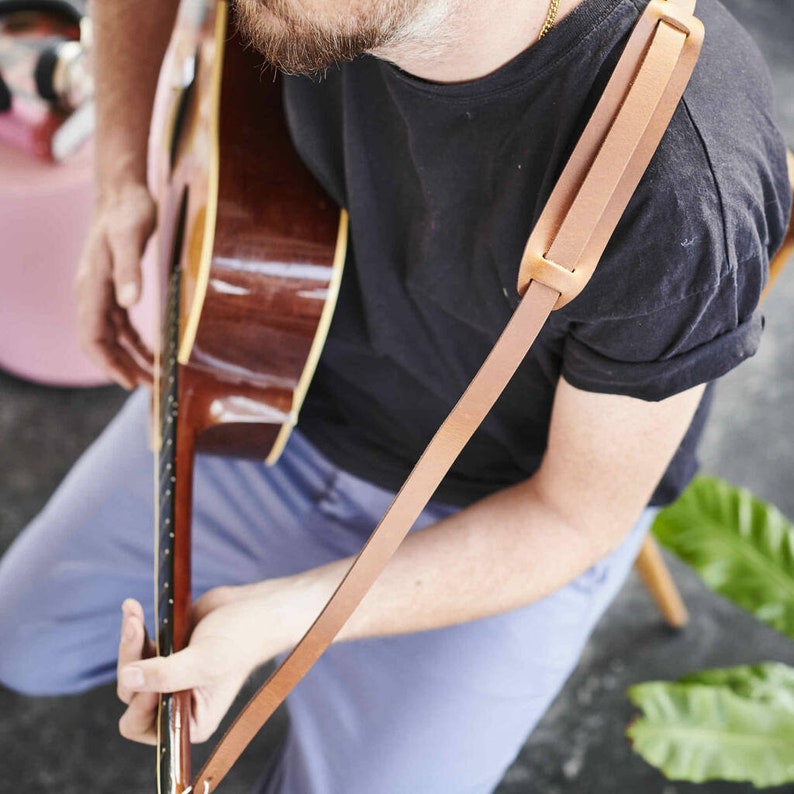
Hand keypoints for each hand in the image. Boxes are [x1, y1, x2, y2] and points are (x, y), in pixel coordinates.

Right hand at [75, 183, 155, 388]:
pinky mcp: (116, 288)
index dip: (108, 363)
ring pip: (112, 337)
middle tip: (150, 389)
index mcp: (92, 286)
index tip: (129, 382)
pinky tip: (151, 354)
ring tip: (154, 378)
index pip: (92, 336)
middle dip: (123, 368)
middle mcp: (92, 293)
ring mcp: (103, 292)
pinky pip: (121, 324)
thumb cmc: (128, 212)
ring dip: (131, 359)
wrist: (124, 192)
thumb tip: (130, 303)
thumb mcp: (131, 238)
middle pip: (102, 343)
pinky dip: (134, 342)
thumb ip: (130, 270)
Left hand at [116, 583, 296, 744]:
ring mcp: (169, 676)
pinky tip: (133, 608)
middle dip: (130, 660)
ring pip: (131, 668)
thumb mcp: (205, 662)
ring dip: (129, 639)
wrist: (255, 608)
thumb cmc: (241, 640)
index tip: (145, 671)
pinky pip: (138, 646)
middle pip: (131, 694)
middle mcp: (175, 704)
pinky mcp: (167, 652)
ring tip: (133, 612)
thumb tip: (127, 678)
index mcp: (188, 720)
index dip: (137, 702)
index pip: (141, 725)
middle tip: (136, 628)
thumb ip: (165, 675)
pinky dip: (134, 626)